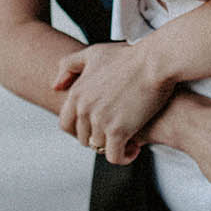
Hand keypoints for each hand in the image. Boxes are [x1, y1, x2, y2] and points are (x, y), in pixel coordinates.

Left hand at [55, 41, 175, 158]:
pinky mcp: (118, 131)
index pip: (65, 124)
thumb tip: (55, 86)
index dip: (80, 130)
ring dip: (114, 147)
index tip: (96, 129)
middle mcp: (84, 108)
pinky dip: (124, 157)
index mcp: (76, 93)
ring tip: (130, 139)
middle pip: (83, 138)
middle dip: (99, 137)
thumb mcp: (93, 53)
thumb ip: (69, 66)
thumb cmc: (129, 56)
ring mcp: (99, 120)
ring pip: (99, 147)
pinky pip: (114, 156)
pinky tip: (135, 149)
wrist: (154, 62)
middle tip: (117, 132)